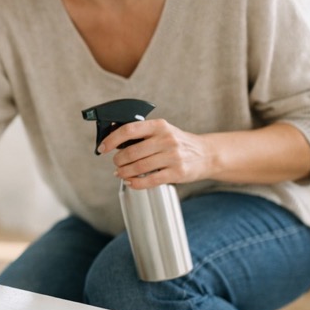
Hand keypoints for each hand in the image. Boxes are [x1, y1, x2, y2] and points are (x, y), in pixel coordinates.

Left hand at [97, 118, 213, 188]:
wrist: (206, 154)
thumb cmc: (179, 142)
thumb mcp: (162, 131)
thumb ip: (141, 133)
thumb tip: (113, 137)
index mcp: (159, 126)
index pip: (129, 130)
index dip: (112, 139)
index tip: (103, 147)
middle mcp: (166, 139)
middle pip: (131, 152)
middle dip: (118, 160)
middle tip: (116, 163)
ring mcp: (173, 157)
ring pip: (138, 167)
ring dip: (124, 172)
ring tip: (121, 173)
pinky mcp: (177, 173)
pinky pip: (150, 181)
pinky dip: (135, 183)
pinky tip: (131, 182)